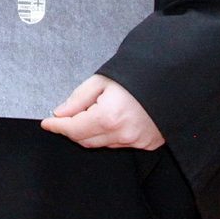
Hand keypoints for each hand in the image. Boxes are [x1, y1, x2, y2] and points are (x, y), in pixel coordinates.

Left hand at [41, 75, 163, 149]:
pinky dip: (110, 135)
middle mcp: (123, 134)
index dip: (57, 127)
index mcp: (109, 117)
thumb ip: (78, 99)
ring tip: (92, 113)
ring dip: (91, 133)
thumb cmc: (138, 74)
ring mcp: (137, 142)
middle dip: (72, 130)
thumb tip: (60, 113)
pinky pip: (120, 144)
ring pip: (103, 144)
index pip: (73, 130)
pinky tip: (112, 120)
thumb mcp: (103, 79)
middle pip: (86, 140)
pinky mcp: (148, 144)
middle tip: (64, 118)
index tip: (47, 123)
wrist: (172, 77)